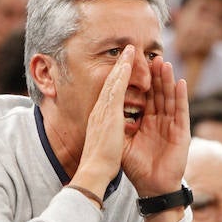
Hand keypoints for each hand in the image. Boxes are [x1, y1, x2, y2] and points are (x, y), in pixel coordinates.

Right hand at [72, 46, 136, 198]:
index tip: (121, 67)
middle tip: (125, 50)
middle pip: (109, 83)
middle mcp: (99, 111)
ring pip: (112, 82)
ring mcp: (102, 110)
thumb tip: (104, 134)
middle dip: (118, 66)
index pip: (108, 93)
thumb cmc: (98, 162)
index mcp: (98, 118)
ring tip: (128, 50)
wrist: (93, 170)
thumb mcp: (101, 143)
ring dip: (121, 65)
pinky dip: (121, 75)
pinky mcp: (108, 113)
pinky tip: (127, 64)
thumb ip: (104, 134)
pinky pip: (115, 89)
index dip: (115, 79)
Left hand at [122, 55, 189, 197]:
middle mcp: (160, 120)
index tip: (136, 64)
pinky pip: (181, 111)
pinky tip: (180, 83)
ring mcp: (172, 125)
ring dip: (168, 81)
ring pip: (170, 98)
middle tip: (151, 56)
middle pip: (158, 92)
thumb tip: (106, 110)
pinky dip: (181, 97)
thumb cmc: (137, 167)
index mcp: (146, 121)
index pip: (145, 96)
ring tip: (165, 64)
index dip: (142, 80)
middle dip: (156, 75)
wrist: (152, 187)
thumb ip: (118, 127)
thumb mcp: (123, 144)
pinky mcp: (181, 132)